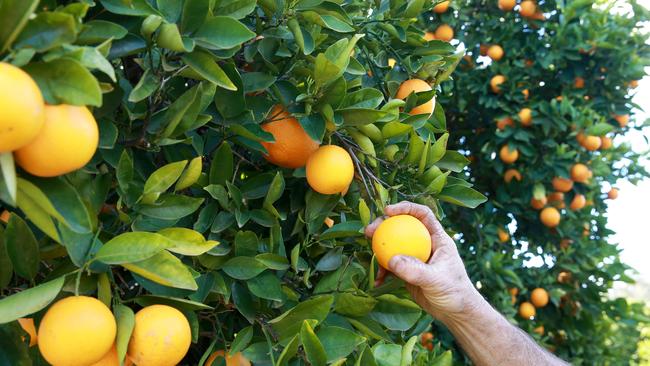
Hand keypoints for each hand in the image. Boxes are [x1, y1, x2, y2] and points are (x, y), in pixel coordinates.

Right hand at [365, 201, 481, 321]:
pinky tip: (377, 280)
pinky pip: (391, 266)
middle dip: (384, 225)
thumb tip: (391, 260)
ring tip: (368, 252)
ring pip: (394, 245)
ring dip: (379, 247)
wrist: (456, 313)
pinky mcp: (408, 271)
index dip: (406, 208)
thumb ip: (415, 270)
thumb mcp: (436, 280)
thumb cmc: (455, 292)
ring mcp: (416, 257)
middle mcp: (425, 244)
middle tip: (369, 230)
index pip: (423, 214)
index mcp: (437, 238)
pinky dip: (383, 270)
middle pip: (403, 226)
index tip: (388, 211)